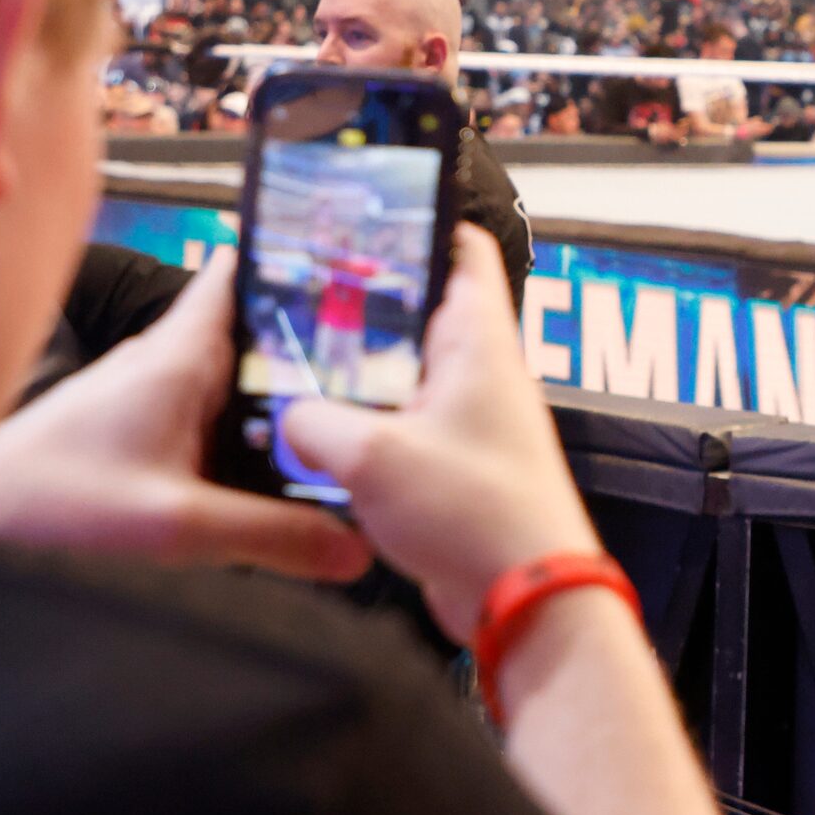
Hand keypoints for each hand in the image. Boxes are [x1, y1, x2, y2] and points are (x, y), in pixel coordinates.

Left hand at [0, 251, 373, 580]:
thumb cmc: (45, 505)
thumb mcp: (178, 527)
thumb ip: (273, 536)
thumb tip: (355, 550)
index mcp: (179, 356)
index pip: (245, 271)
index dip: (301, 260)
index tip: (362, 267)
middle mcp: (166, 366)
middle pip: (261, 334)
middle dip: (319, 349)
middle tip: (392, 373)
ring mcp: (151, 400)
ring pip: (240, 385)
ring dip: (286, 403)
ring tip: (355, 428)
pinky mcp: (139, 436)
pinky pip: (215, 425)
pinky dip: (252, 439)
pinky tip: (282, 478)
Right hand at [284, 227, 601, 648]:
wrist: (525, 599)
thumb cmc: (480, 517)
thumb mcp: (370, 456)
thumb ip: (314, 423)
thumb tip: (288, 417)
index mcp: (478, 344)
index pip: (464, 252)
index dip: (420, 224)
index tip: (368, 216)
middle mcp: (482, 376)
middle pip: (423, 315)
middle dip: (365, 308)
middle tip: (305, 298)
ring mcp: (473, 424)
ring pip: (408, 378)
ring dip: (360, 376)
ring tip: (299, 366)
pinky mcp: (458, 470)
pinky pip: (405, 432)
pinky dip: (368, 430)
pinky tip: (322, 441)